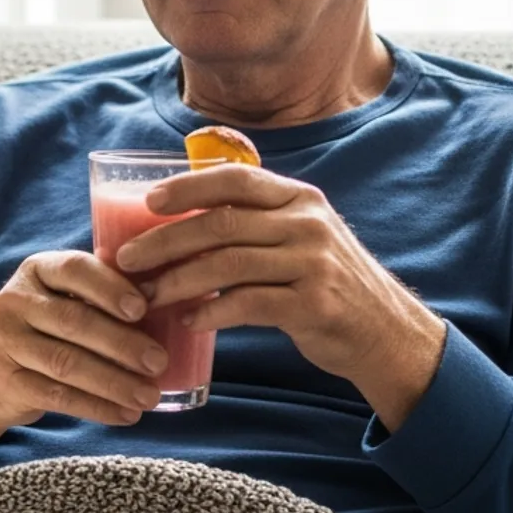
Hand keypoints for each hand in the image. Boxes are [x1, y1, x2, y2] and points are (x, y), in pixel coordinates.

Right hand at [0, 250, 169, 471]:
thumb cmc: (47, 327)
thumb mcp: (63, 297)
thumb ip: (102, 292)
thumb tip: (171, 295)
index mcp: (38, 269)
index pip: (74, 269)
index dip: (109, 288)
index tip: (143, 309)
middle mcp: (15, 300)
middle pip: (74, 322)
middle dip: (121, 344)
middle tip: (158, 362)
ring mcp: (6, 341)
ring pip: (67, 363)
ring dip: (114, 382)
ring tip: (149, 396)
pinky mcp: (7, 381)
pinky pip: (58, 396)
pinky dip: (96, 407)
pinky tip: (125, 415)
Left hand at [113, 165, 445, 428]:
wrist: (385, 332)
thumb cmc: (327, 284)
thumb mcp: (302, 238)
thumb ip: (258, 224)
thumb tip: (182, 222)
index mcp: (300, 199)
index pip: (236, 180)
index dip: (188, 187)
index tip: (149, 201)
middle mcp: (308, 224)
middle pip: (222, 223)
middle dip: (166, 240)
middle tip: (128, 259)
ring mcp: (313, 263)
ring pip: (229, 263)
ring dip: (179, 280)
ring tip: (148, 295)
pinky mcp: (314, 304)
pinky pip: (249, 303)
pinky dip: (212, 311)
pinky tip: (188, 320)